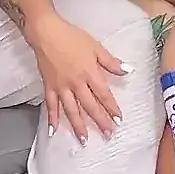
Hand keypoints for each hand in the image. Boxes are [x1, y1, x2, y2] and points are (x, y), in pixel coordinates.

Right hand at [29, 16, 128, 141]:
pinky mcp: (49, 86)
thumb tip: (128, 70)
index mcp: (89, 73)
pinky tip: (54, 132)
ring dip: (78, 126)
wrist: (46, 32)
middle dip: (99, 121)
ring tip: (84, 141)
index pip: (104, 95)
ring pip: (71, 110)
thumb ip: (111, 62)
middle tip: (108, 134)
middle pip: (90, 106)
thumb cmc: (72, 37)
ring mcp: (61, 87)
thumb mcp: (95, 47)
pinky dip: (52, 119)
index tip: (118, 119)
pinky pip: (51, 106)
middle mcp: (76, 83)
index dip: (111, 108)